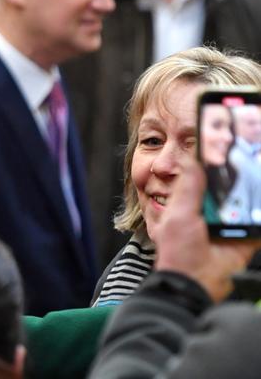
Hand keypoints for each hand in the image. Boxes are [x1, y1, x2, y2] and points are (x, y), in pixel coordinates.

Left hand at [155, 158, 260, 301]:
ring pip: (245, 203)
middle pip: (227, 189)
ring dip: (253, 193)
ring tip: (259, 173)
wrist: (193, 284)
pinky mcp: (244, 238)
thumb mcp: (180, 214)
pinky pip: (257, 224)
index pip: (203, 178)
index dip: (212, 165)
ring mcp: (228, 225)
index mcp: (190, 204)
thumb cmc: (178, 252)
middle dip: (239, 177)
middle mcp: (209, 212)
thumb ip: (189, 188)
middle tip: (250, 158)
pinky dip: (260, 215)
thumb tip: (192, 160)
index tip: (225, 145)